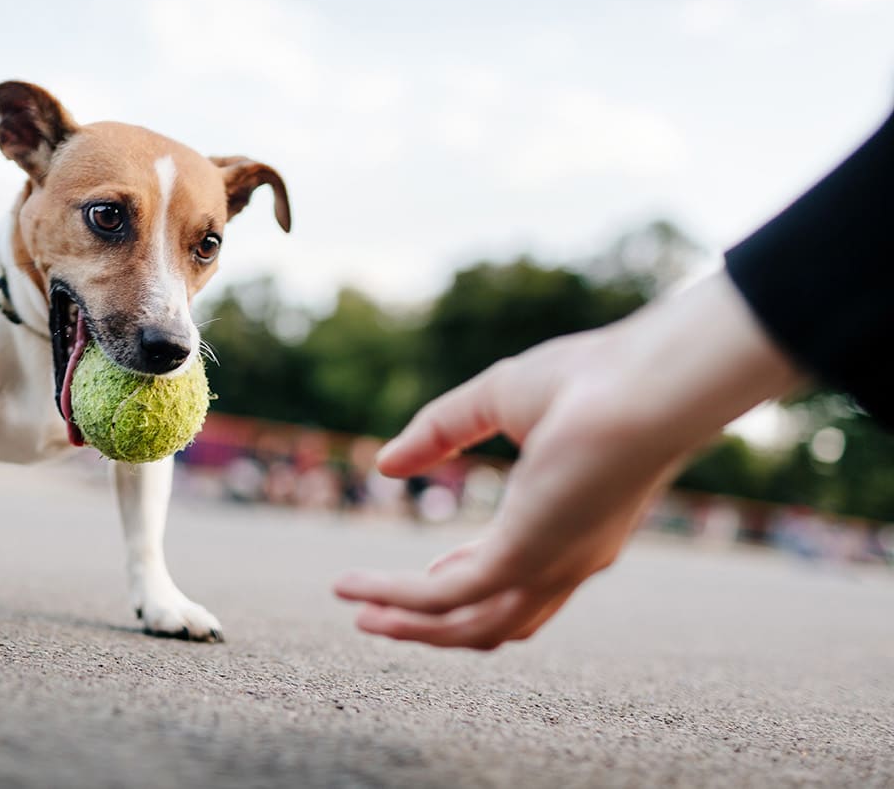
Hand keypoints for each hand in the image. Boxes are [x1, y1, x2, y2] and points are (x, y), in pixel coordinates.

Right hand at [334, 271, 802, 649]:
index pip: (521, 578)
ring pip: (469, 626)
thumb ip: (441, 431)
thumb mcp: (500, 398)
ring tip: (361, 619)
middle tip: (382, 617)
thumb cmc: (594, 377)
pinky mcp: (524, 558)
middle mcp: (570, 560)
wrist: (650, 381)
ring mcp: (550, 566)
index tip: (432, 572)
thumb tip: (386, 465)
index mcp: (577, 525)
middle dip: (436, 626)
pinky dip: (395, 597)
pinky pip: (445, 597)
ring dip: (409, 628)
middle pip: (498, 621)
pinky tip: (354, 587)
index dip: (471, 580)